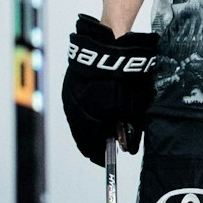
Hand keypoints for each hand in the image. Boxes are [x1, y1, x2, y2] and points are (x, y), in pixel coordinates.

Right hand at [61, 15, 157, 164]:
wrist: (112, 41)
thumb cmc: (124, 73)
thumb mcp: (132, 105)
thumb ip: (129, 128)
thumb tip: (127, 146)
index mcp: (88, 114)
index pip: (90, 144)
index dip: (100, 155)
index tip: (106, 161)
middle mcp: (74, 105)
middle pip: (82, 133)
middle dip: (94, 142)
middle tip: (106, 148)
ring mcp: (70, 93)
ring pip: (78, 120)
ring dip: (90, 128)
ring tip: (104, 132)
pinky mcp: (71, 83)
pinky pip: (76, 107)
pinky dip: (87, 114)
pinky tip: (98, 114)